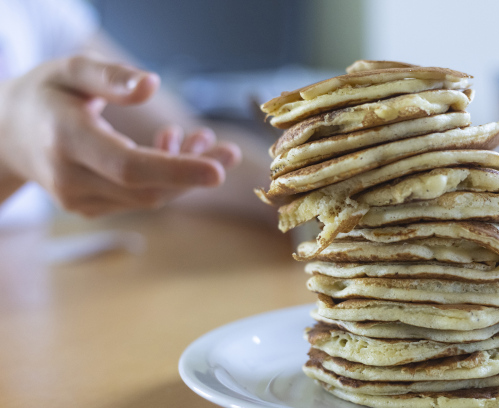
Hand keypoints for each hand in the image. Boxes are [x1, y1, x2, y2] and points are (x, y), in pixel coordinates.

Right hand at [0, 55, 240, 215]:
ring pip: (148, 197)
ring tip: (201, 138)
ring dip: (184, 173)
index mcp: (66, 139)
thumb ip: (111, 76)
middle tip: (228, 150)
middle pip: (147, 188)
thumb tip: (151, 85)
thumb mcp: (72, 71)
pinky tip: (173, 146)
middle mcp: (70, 178)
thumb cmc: (46, 94)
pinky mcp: (89, 208)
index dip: (177, 170)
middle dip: (194, 172)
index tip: (218, 171)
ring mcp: (78, 199)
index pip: (129, 166)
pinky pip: (138, 199)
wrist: (7, 134)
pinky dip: (165, 179)